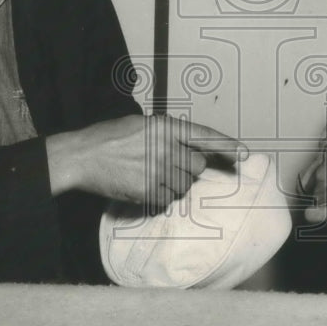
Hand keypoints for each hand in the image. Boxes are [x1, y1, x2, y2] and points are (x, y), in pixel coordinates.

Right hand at [46, 114, 247, 212]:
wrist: (82, 156)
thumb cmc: (108, 138)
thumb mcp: (140, 125)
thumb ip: (166, 134)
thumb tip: (186, 148)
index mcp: (165, 127)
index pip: (204, 135)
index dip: (227, 145)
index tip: (244, 154)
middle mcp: (166, 147)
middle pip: (198, 167)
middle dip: (189, 171)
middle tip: (169, 168)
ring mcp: (158, 170)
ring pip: (184, 187)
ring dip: (174, 186)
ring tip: (151, 177)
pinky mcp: (148, 190)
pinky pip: (167, 200)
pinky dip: (160, 198)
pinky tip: (143, 187)